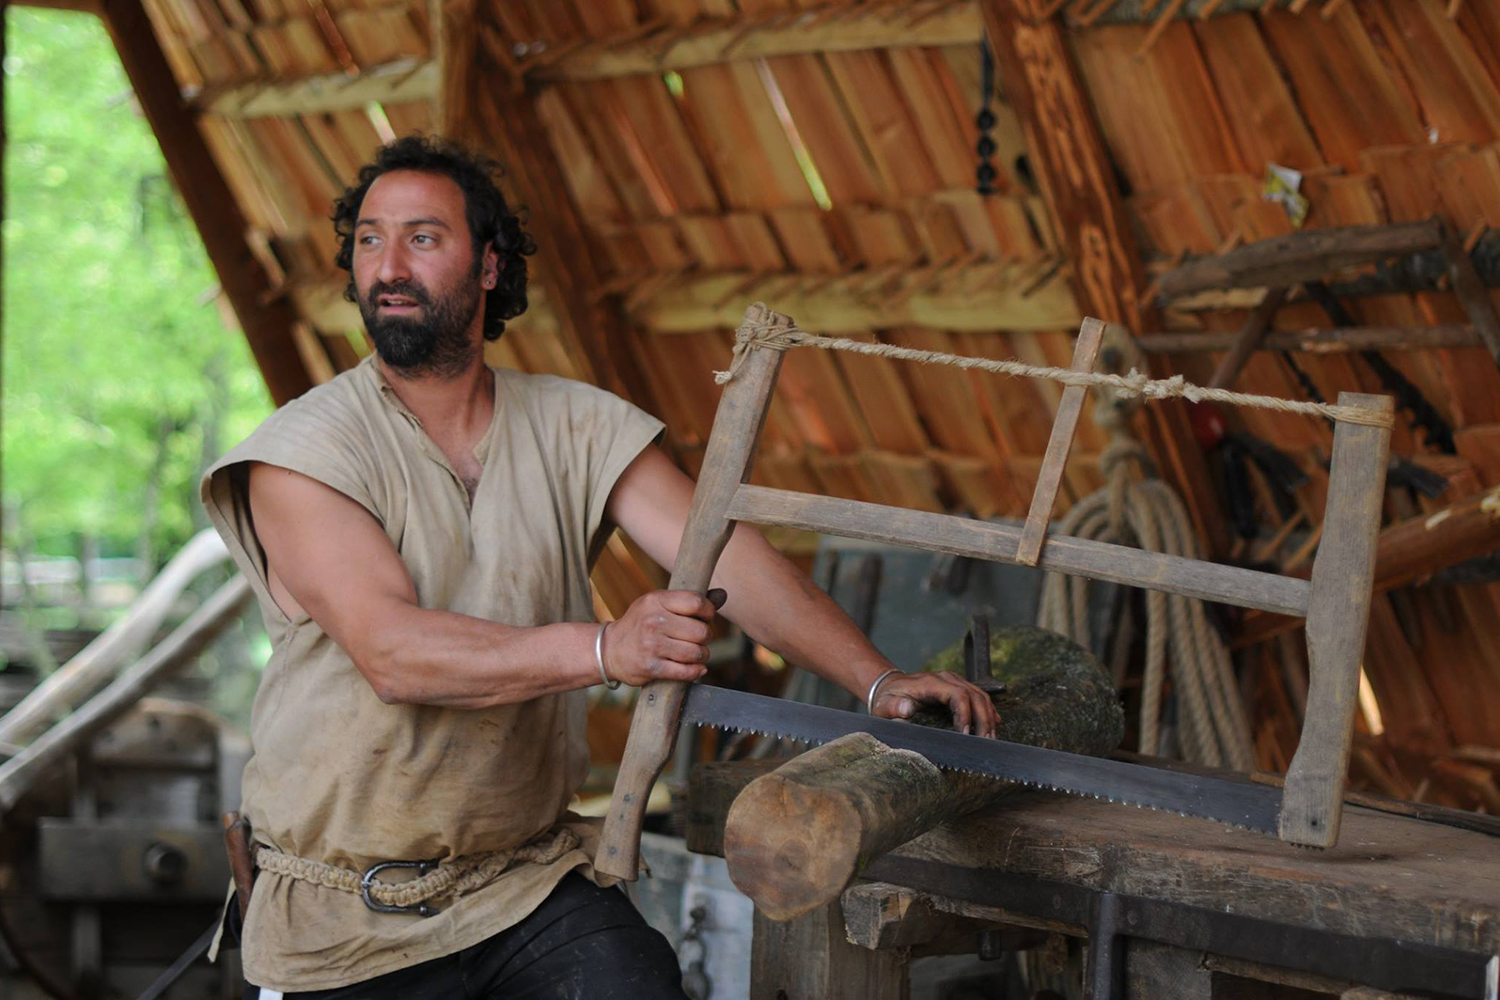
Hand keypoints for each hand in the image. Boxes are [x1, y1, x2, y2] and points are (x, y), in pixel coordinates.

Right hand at [600, 589, 723, 686]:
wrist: (609, 649)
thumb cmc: (641, 624)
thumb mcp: (658, 605)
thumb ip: (689, 601)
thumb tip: (723, 595)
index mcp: (656, 600)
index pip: (697, 603)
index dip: (709, 613)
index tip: (706, 618)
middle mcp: (654, 621)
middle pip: (701, 631)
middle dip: (705, 637)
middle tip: (698, 639)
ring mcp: (652, 645)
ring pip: (696, 652)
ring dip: (702, 656)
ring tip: (695, 654)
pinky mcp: (651, 667)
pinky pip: (686, 671)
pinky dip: (696, 671)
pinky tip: (696, 668)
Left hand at [871, 671, 999, 737]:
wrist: (889, 686)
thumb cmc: (887, 698)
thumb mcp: (884, 705)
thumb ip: (894, 707)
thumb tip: (908, 709)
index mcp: (930, 683)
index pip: (957, 694)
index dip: (965, 714)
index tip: (966, 735)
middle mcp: (946, 679)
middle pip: (974, 695)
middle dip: (983, 719)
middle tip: (987, 742)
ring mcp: (954, 681)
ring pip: (980, 695)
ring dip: (988, 716)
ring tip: (992, 738)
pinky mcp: (957, 687)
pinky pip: (978, 696)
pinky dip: (988, 710)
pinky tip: (994, 724)